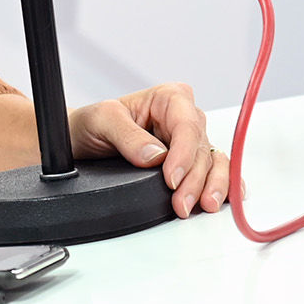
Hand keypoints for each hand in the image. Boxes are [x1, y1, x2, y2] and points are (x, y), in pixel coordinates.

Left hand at [69, 82, 232, 217]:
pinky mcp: (190, 162)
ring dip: (211, 186)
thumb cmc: (93, 124)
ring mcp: (189, 142)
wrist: (83, 142)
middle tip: (181, 204)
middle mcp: (184, 117)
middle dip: (194, 179)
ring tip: (203, 206)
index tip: (172, 179)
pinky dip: (221, 186)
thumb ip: (128, 135)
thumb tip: (155, 156)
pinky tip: (219, 199)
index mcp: (169, 98)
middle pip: (201, 149)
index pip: (187, 126)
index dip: (183, 154)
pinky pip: (214, 173)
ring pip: (213, 162)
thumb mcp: (102, 120)